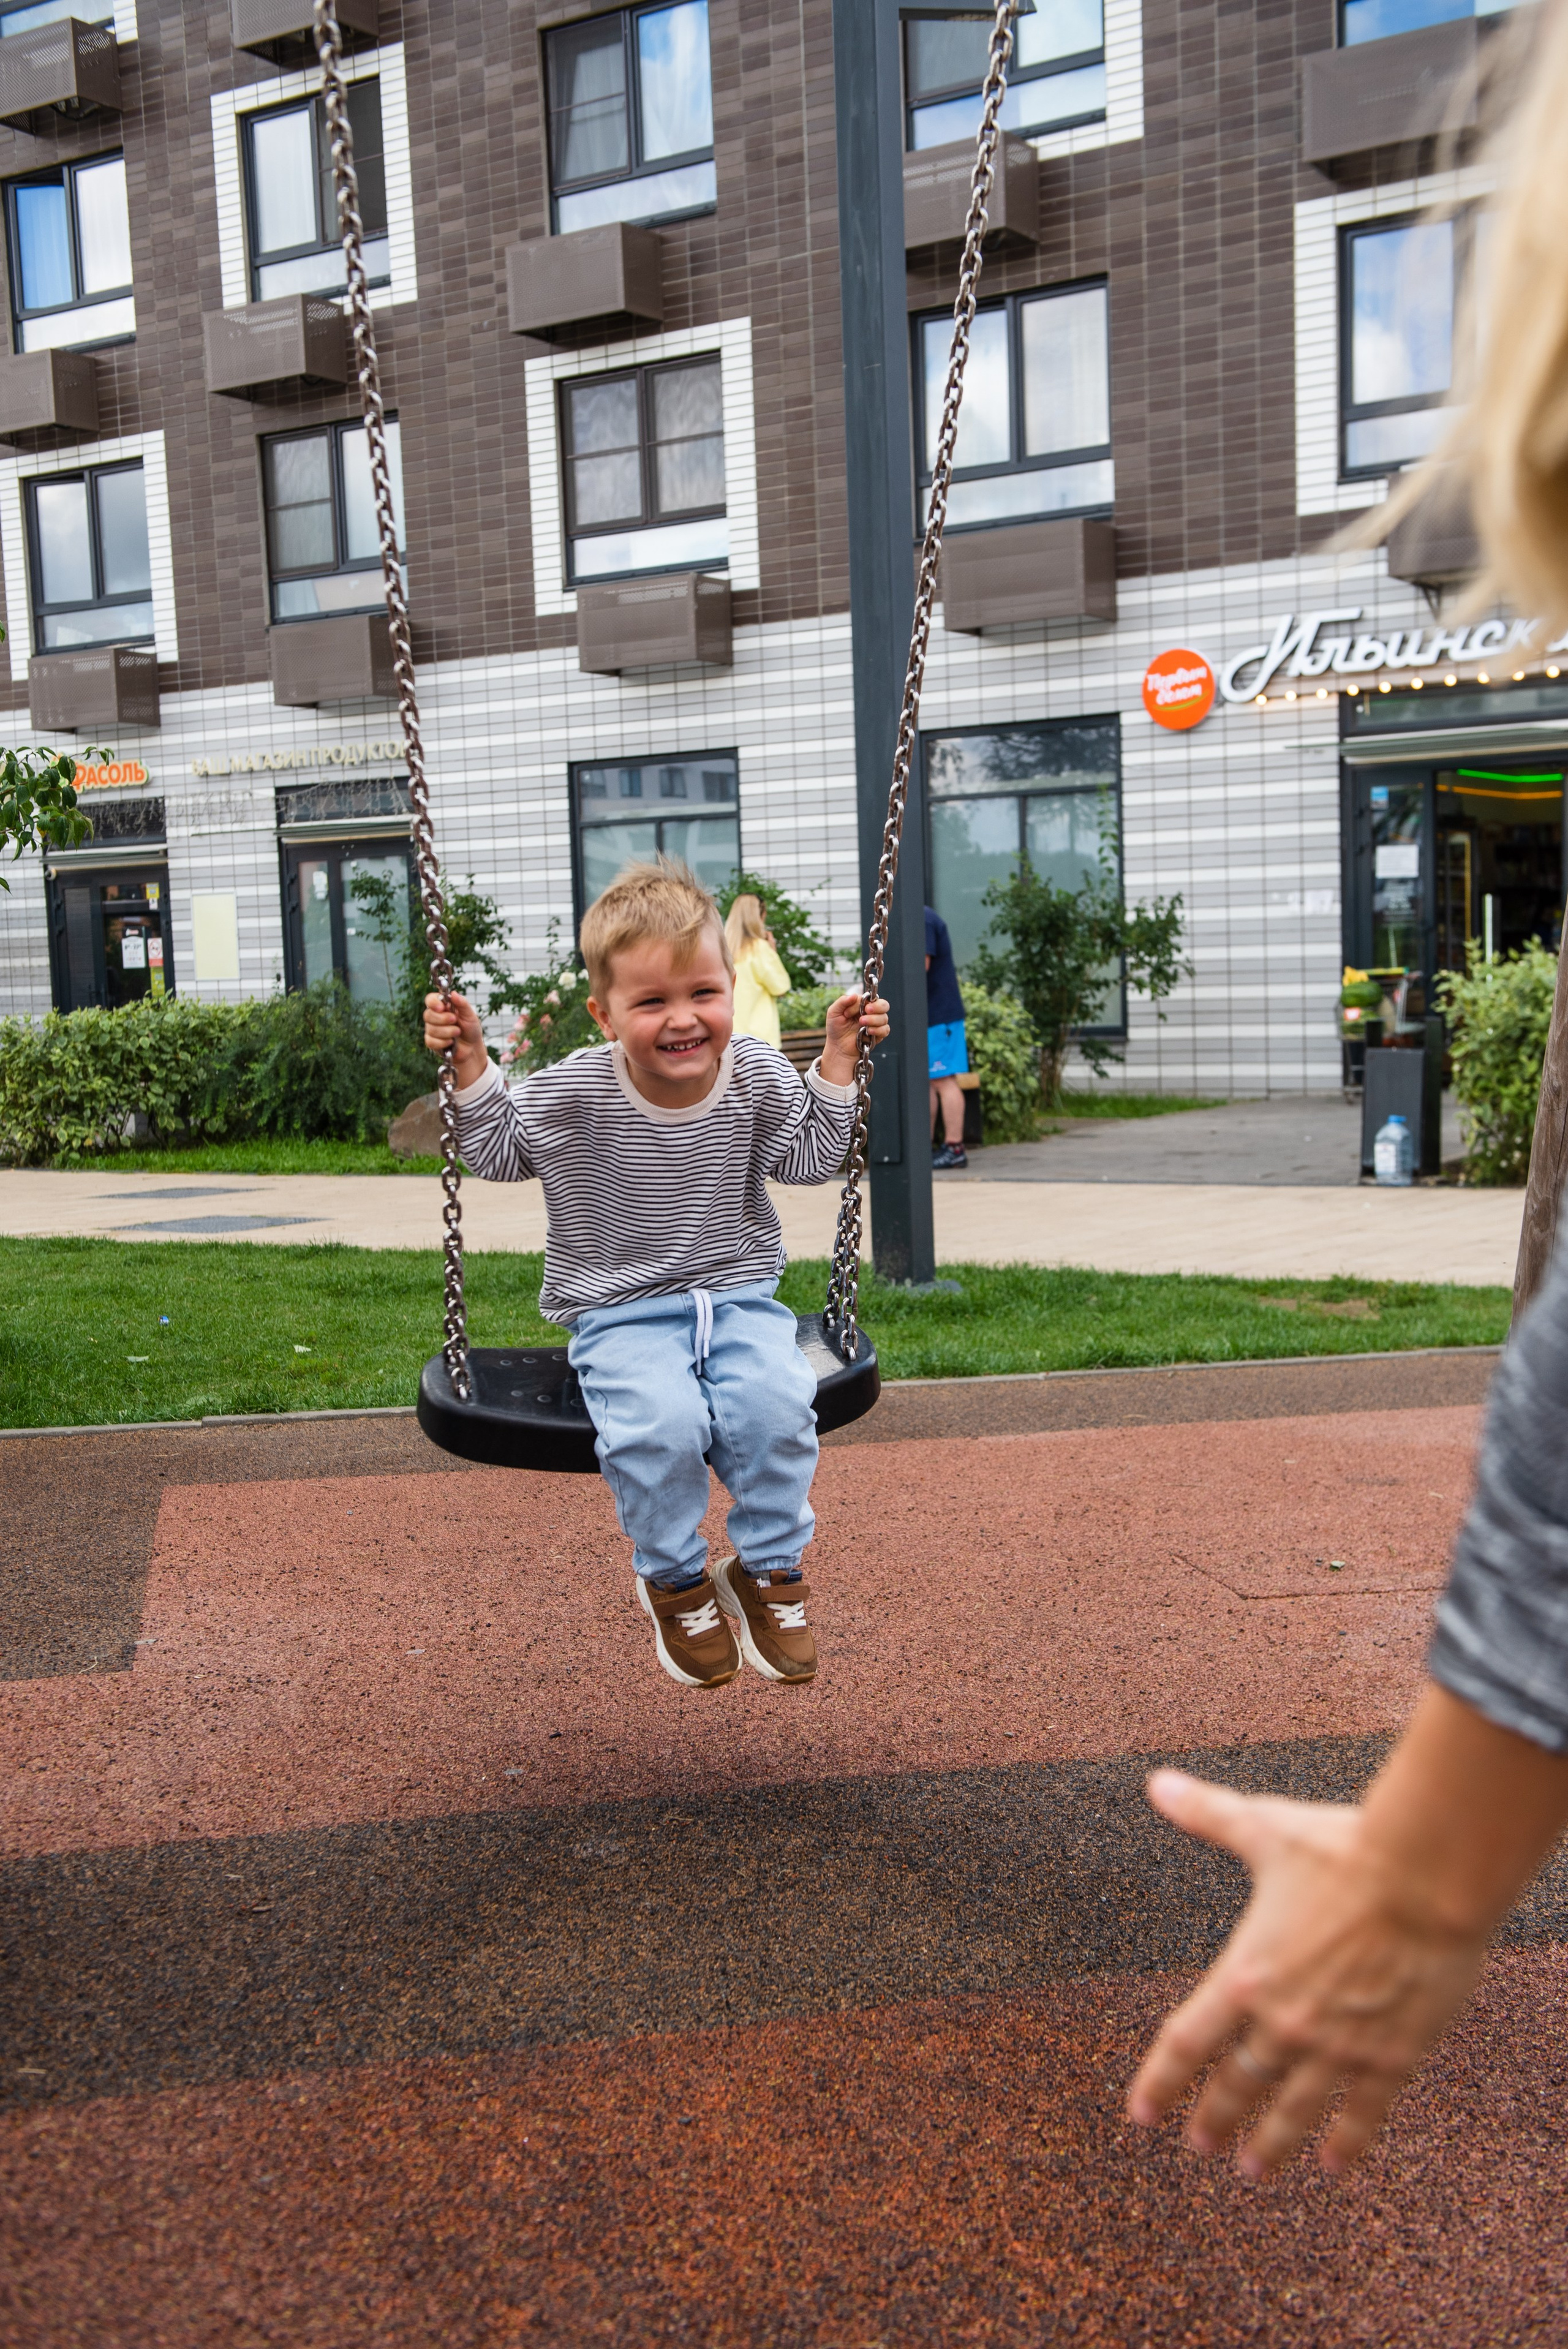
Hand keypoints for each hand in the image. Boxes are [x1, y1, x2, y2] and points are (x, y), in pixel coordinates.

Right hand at [423, 989, 488, 1088]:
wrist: (472, 1048)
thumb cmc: (471, 1029)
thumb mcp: (470, 1015)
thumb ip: (462, 1004)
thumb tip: (453, 993)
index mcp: (443, 1006)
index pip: (430, 1000)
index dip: (433, 1002)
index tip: (441, 1007)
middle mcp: (435, 1017)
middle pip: (428, 1015)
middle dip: (443, 1019)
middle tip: (455, 1020)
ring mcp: (431, 1029)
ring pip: (431, 1029)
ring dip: (447, 1032)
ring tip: (458, 1032)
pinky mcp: (431, 1042)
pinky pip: (431, 1041)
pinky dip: (443, 1042)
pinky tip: (451, 1042)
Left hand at [820, 989, 889, 1085]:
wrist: (838, 1047)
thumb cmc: (836, 1028)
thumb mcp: (833, 1012)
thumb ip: (842, 1001)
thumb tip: (854, 995)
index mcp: (861, 1005)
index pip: (870, 998)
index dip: (862, 1003)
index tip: (848, 1012)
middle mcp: (871, 1013)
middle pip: (883, 1005)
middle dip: (877, 1007)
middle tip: (867, 1010)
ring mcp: (875, 1024)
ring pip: (884, 1017)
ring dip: (874, 1019)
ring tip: (862, 1023)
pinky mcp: (878, 1035)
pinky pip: (885, 1030)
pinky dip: (878, 1029)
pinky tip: (869, 1031)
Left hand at [1126, 1770, 1489, 2177]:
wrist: (1425, 1879)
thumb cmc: (1343, 1851)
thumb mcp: (1265, 1830)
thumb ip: (1208, 1815)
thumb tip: (1157, 1783)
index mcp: (1245, 1976)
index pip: (1187, 2043)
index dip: (1161, 2081)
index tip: (1141, 2116)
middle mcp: (1285, 2023)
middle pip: (1237, 2084)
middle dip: (1216, 2118)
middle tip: (1202, 2145)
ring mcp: (1338, 2047)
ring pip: (1293, 2110)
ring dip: (1271, 2144)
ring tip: (1253, 2171)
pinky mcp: (1390, 2057)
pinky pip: (1363, 2114)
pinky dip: (1347, 2143)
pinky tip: (1336, 2168)